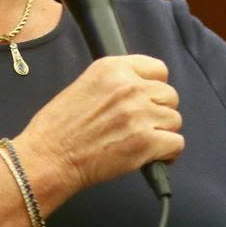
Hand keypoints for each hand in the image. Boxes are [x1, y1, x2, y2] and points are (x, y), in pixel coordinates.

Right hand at [16, 55, 183, 193]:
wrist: (48, 157)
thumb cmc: (59, 127)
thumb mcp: (85, 84)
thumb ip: (116, 82)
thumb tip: (142, 89)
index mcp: (113, 68)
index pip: (158, 69)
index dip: (154, 87)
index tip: (148, 99)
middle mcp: (129, 87)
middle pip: (170, 95)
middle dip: (159, 111)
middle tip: (142, 125)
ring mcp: (139, 114)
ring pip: (175, 120)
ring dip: (163, 133)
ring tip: (142, 142)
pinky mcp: (145, 142)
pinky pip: (176, 144)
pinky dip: (168, 154)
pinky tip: (153, 157)